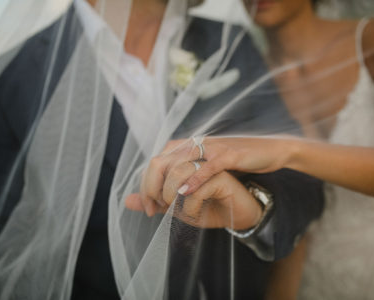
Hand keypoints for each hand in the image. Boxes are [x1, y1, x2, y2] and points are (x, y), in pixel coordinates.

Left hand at [125, 158, 262, 229]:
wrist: (246, 201)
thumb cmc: (212, 201)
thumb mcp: (180, 203)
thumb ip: (155, 200)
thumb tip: (127, 201)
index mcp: (181, 153)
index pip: (153, 165)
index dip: (145, 187)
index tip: (148, 209)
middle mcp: (193, 149)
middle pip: (159, 163)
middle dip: (152, 189)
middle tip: (157, 209)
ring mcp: (210, 152)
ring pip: (178, 168)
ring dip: (172, 192)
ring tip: (177, 207)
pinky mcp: (227, 160)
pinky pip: (206, 170)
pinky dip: (193, 183)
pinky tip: (187, 194)